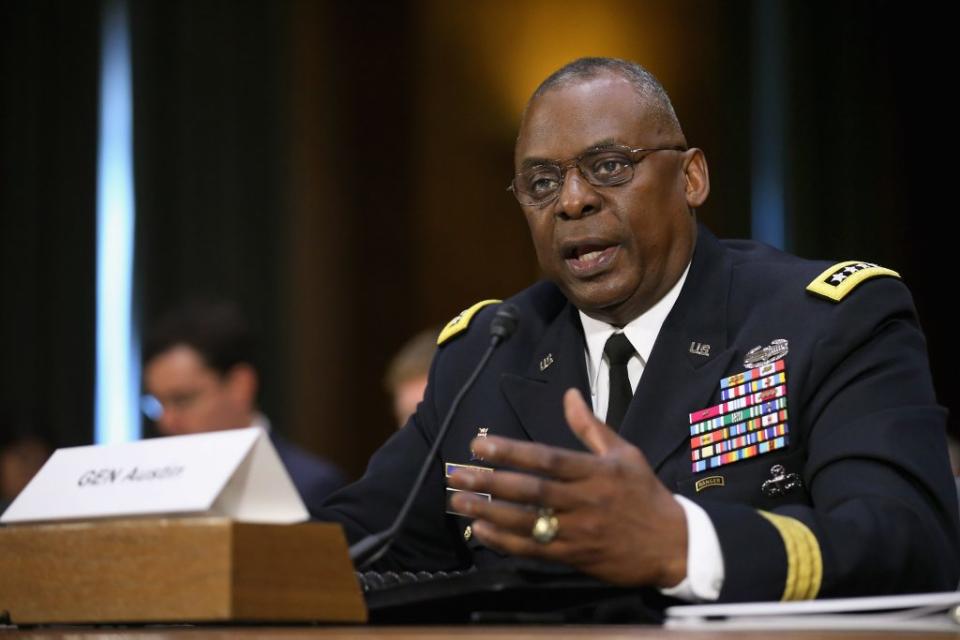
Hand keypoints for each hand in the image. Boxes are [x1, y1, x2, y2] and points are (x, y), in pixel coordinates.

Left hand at [447, 388, 687, 587]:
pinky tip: (482, 530)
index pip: (547, 458)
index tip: (479, 445)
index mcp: (596, 471)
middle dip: (490, 482)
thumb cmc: (645, 494)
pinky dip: (506, 541)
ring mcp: (580, 531)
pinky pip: (535, 549)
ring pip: (528, 521)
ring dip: (490, 512)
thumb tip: (568, 394)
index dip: (511, 452)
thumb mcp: (625, 453)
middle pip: (531, 490)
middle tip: (458, 474)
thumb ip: (590, 427)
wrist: (674, 545)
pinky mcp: (576, 556)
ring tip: (459, 501)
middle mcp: (586, 501)